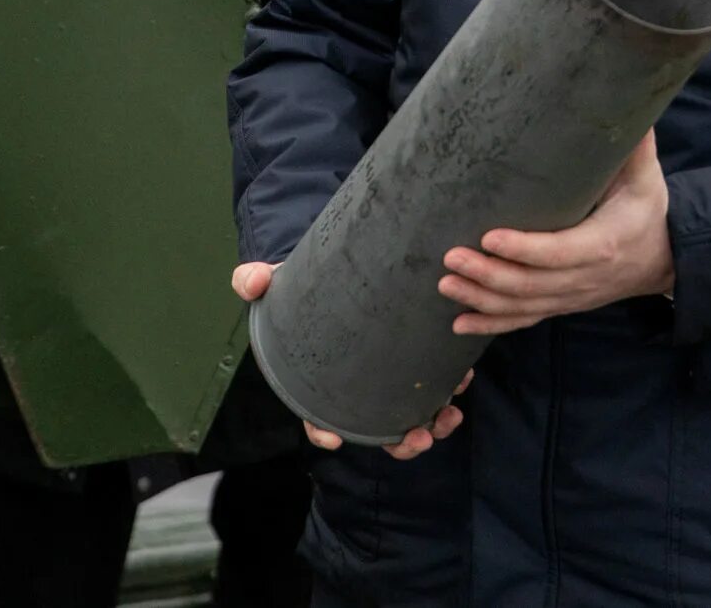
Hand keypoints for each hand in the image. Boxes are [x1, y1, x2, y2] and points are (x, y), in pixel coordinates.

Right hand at [232, 261, 470, 458]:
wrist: (343, 268)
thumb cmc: (306, 286)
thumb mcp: (281, 282)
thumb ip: (257, 281)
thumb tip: (249, 282)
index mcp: (318, 380)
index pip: (316, 417)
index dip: (322, 432)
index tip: (334, 440)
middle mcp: (355, 387)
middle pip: (373, 428)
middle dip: (397, 442)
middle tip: (419, 437)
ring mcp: (387, 378)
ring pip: (409, 417)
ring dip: (431, 425)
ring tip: (449, 417)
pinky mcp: (414, 362)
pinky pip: (433, 388)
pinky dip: (449, 392)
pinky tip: (461, 382)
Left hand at [438, 131, 673, 337]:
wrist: (664, 260)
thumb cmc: (648, 212)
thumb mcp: (647, 178)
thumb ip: (634, 145)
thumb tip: (626, 102)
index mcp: (604, 243)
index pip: (559, 252)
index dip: (524, 249)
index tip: (489, 237)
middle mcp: (585, 277)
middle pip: (532, 284)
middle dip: (488, 274)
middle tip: (450, 258)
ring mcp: (571, 296)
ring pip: (522, 306)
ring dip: (481, 299)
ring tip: (445, 283)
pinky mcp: (561, 305)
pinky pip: (523, 320)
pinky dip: (491, 324)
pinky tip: (459, 322)